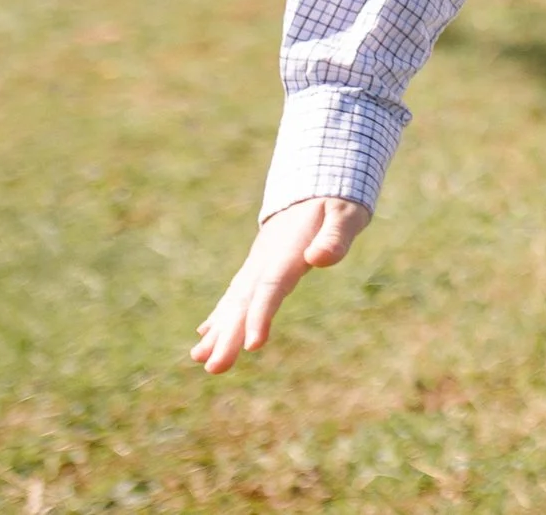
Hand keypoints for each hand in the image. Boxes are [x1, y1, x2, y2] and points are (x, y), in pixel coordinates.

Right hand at [190, 195, 371, 373]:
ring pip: (235, 299)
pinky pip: (237, 293)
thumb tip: (318, 258)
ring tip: (199, 359)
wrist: (319, 178)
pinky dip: (222, 314)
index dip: (260, 315)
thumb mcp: (346, 213)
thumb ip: (335, 236)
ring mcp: (258, 262)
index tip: (252, 345)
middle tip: (213, 368)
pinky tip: (206, 334)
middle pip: (246, 300)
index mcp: (288, 251)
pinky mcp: (259, 265)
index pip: (272, 286)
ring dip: (219, 329)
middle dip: (229, 335)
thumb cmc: (339, 200)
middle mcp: (266, 259)